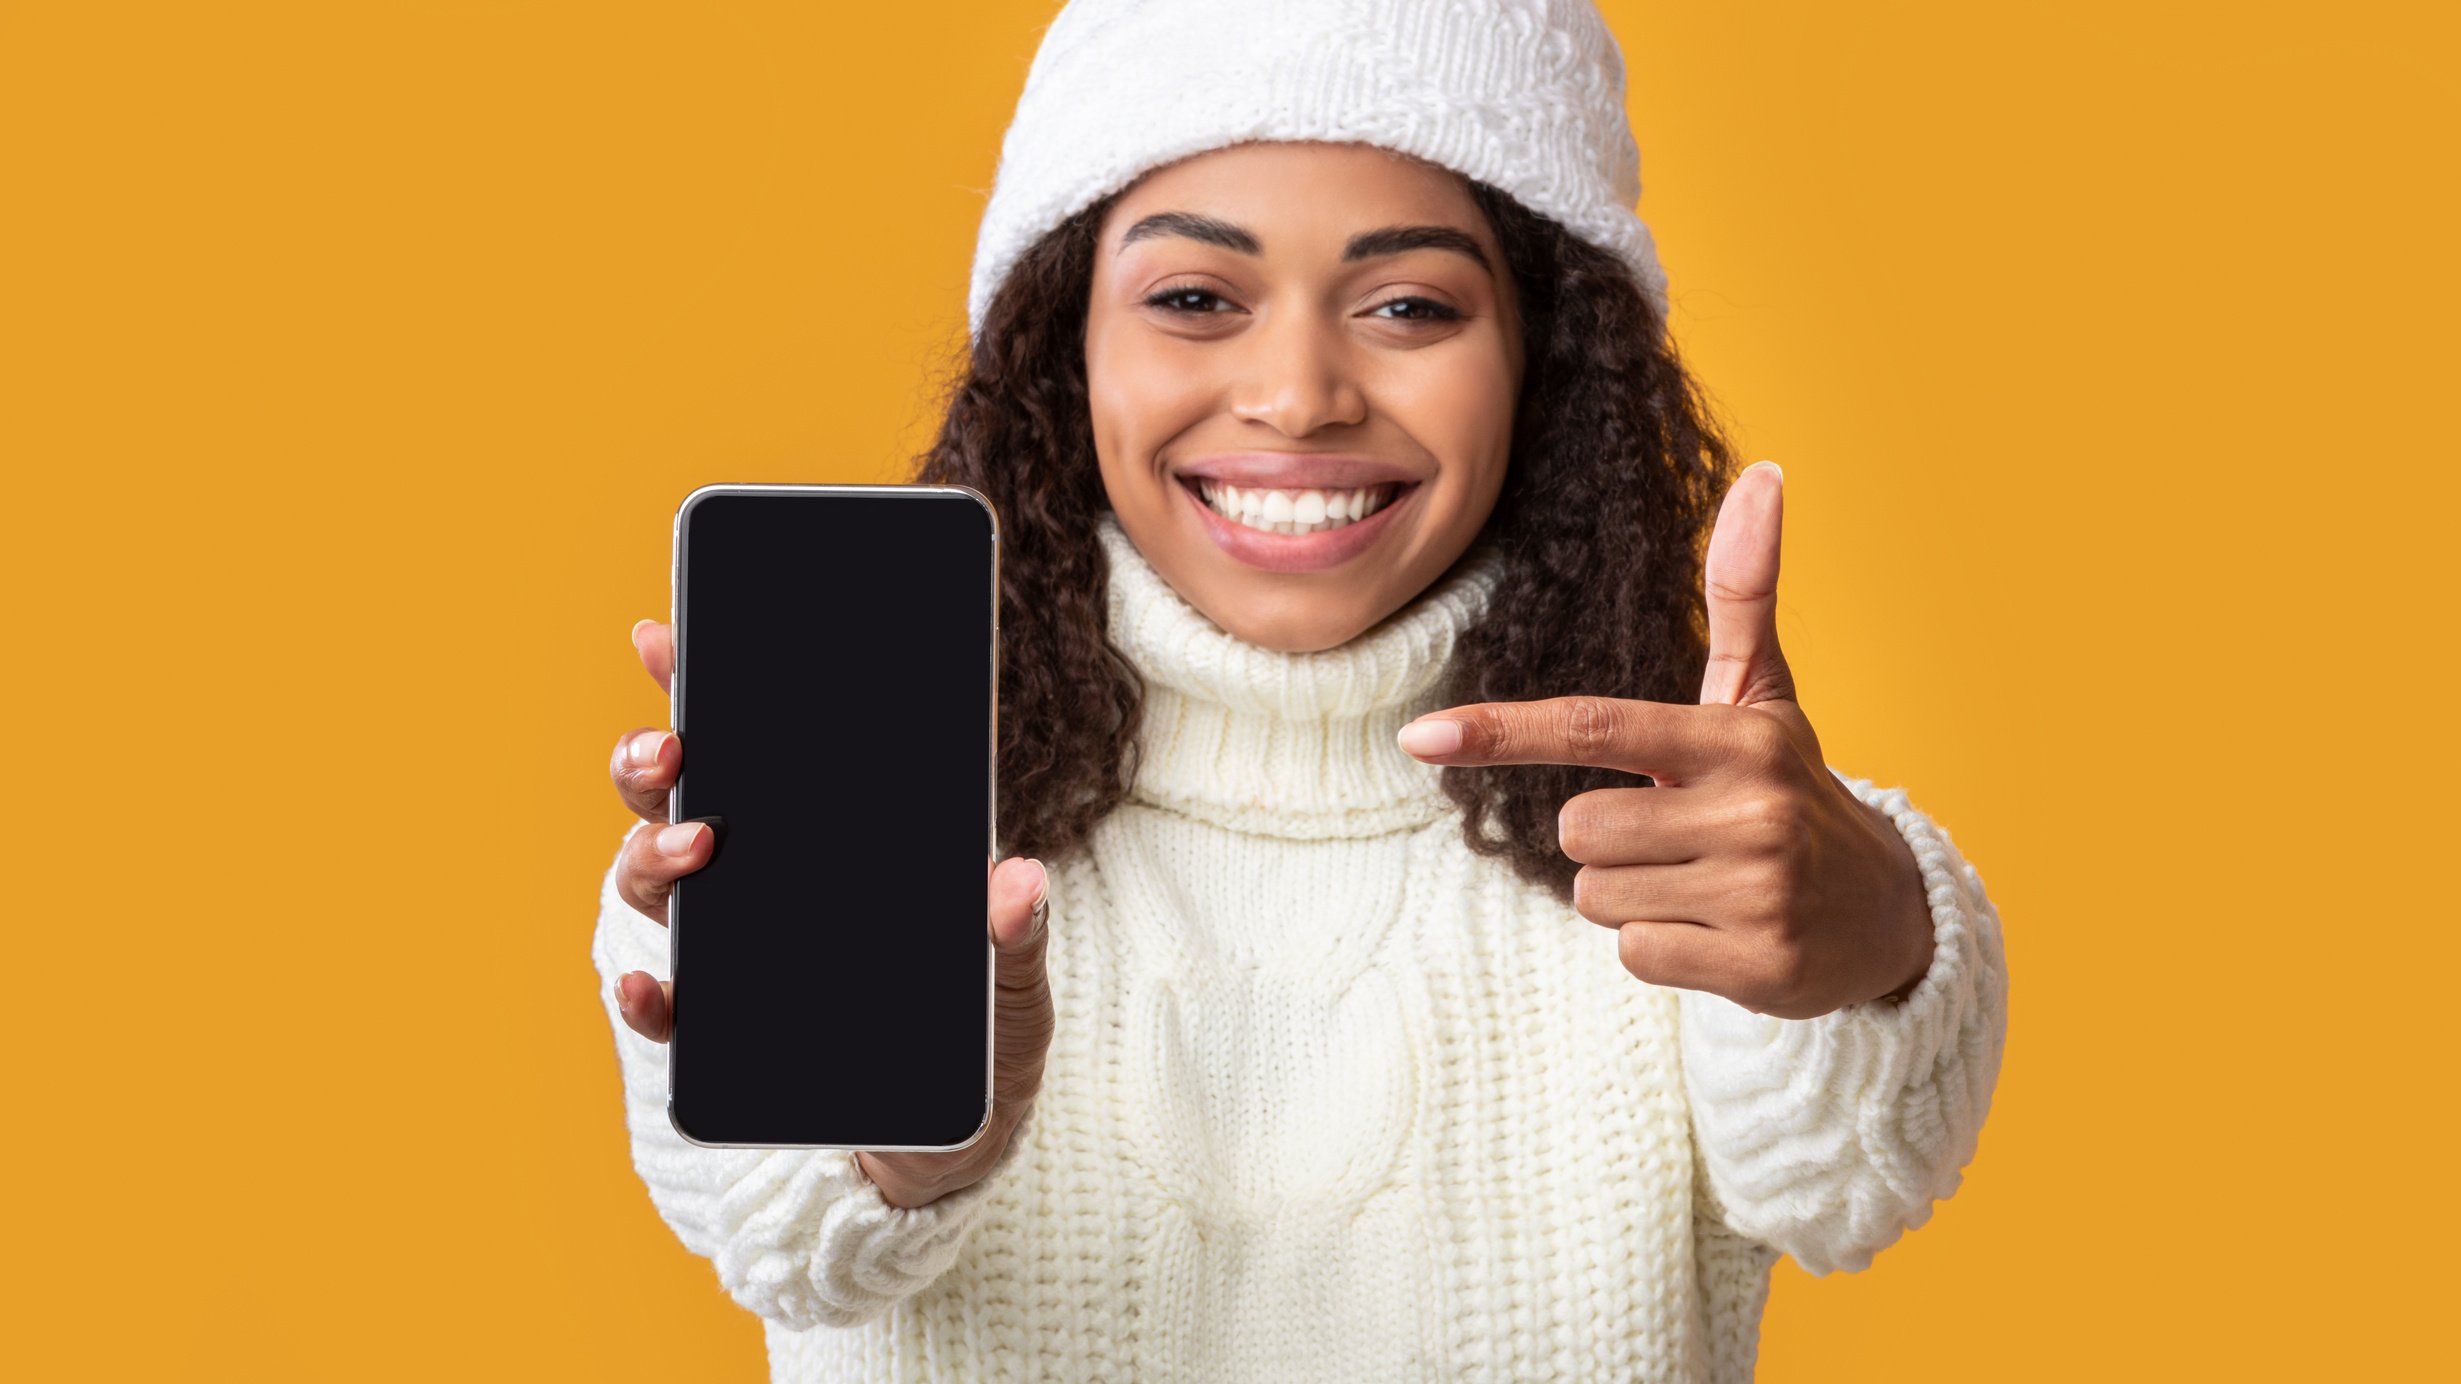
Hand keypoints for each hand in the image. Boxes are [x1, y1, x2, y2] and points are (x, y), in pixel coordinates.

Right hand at [606, 619, 1056, 1205]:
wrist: (950, 1151)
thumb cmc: (981, 1043)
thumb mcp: (1015, 988)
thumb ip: (1016, 937)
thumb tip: (1015, 878)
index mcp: (829, 839)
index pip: (757, 743)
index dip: (702, 683)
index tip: (665, 632)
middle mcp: (764, 883)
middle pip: (681, 798)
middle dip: (656, 760)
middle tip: (676, 750)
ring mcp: (733, 956)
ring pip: (655, 882)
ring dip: (652, 856)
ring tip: (696, 850)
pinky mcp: (721, 1037)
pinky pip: (667, 1010)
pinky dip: (648, 999)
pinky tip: (654, 992)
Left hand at [1397, 462, 1932, 1019]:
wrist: (1886, 913)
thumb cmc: (1791, 789)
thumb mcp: (1763, 696)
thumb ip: (1744, 591)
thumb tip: (1763, 472)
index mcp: (1738, 739)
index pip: (1595, 728)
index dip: (1503, 732)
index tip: (1420, 738)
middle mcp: (1753, 809)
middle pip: (1579, 830)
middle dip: (1609, 840)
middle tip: (1680, 837)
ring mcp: (1759, 891)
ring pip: (1600, 896)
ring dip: (1633, 896)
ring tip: (1703, 883)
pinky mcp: (1759, 967)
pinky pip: (1636, 954)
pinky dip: (1664, 947)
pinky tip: (1719, 931)